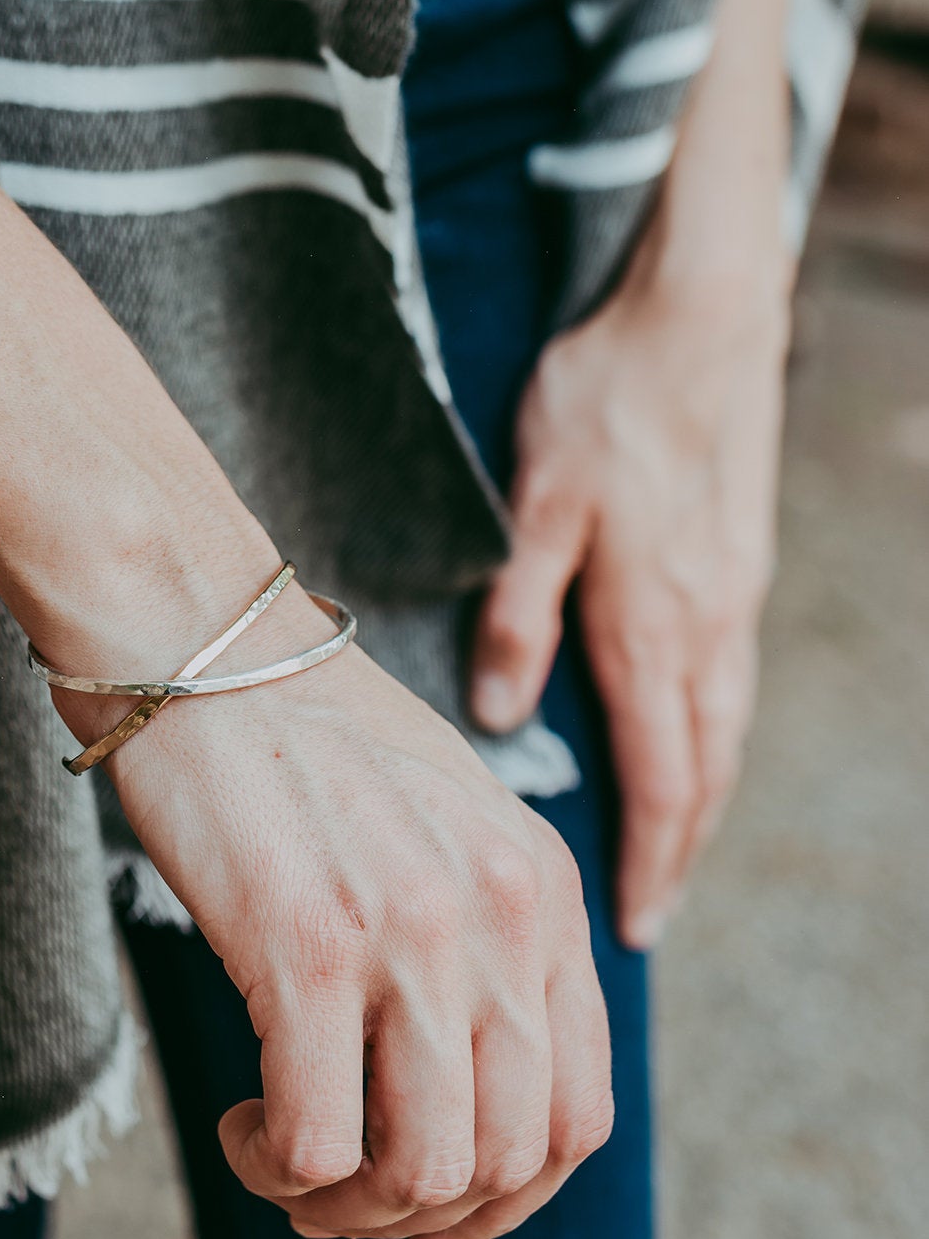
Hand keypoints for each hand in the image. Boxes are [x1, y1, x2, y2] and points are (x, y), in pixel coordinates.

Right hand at [54, 584, 613, 1238]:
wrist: (201, 642)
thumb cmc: (301, 731)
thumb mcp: (439, 816)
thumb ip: (482, 927)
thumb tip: (460, 1077)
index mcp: (544, 885)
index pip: (581, 1109)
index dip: (510, 1193)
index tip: (438, 1209)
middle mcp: (501, 913)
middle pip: (511, 1158)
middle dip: (426, 1217)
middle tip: (347, 1200)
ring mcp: (410, 931)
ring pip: (424, 1171)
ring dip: (351, 1210)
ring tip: (289, 1167)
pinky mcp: (305, 944)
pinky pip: (317, 1143)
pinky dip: (279, 1168)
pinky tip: (243, 1124)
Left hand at [469, 241, 791, 949]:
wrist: (701, 316)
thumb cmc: (607, 402)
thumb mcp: (536, 504)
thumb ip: (519, 613)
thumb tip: (500, 713)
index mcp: (650, 621)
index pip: (658, 774)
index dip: (647, 856)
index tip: (636, 923)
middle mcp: (706, 624)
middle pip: (702, 768)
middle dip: (679, 848)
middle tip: (653, 910)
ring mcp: (733, 594)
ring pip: (724, 727)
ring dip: (700, 798)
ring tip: (671, 846)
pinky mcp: (738, 561)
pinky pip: (730, 678)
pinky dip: (712, 734)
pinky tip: (690, 738)